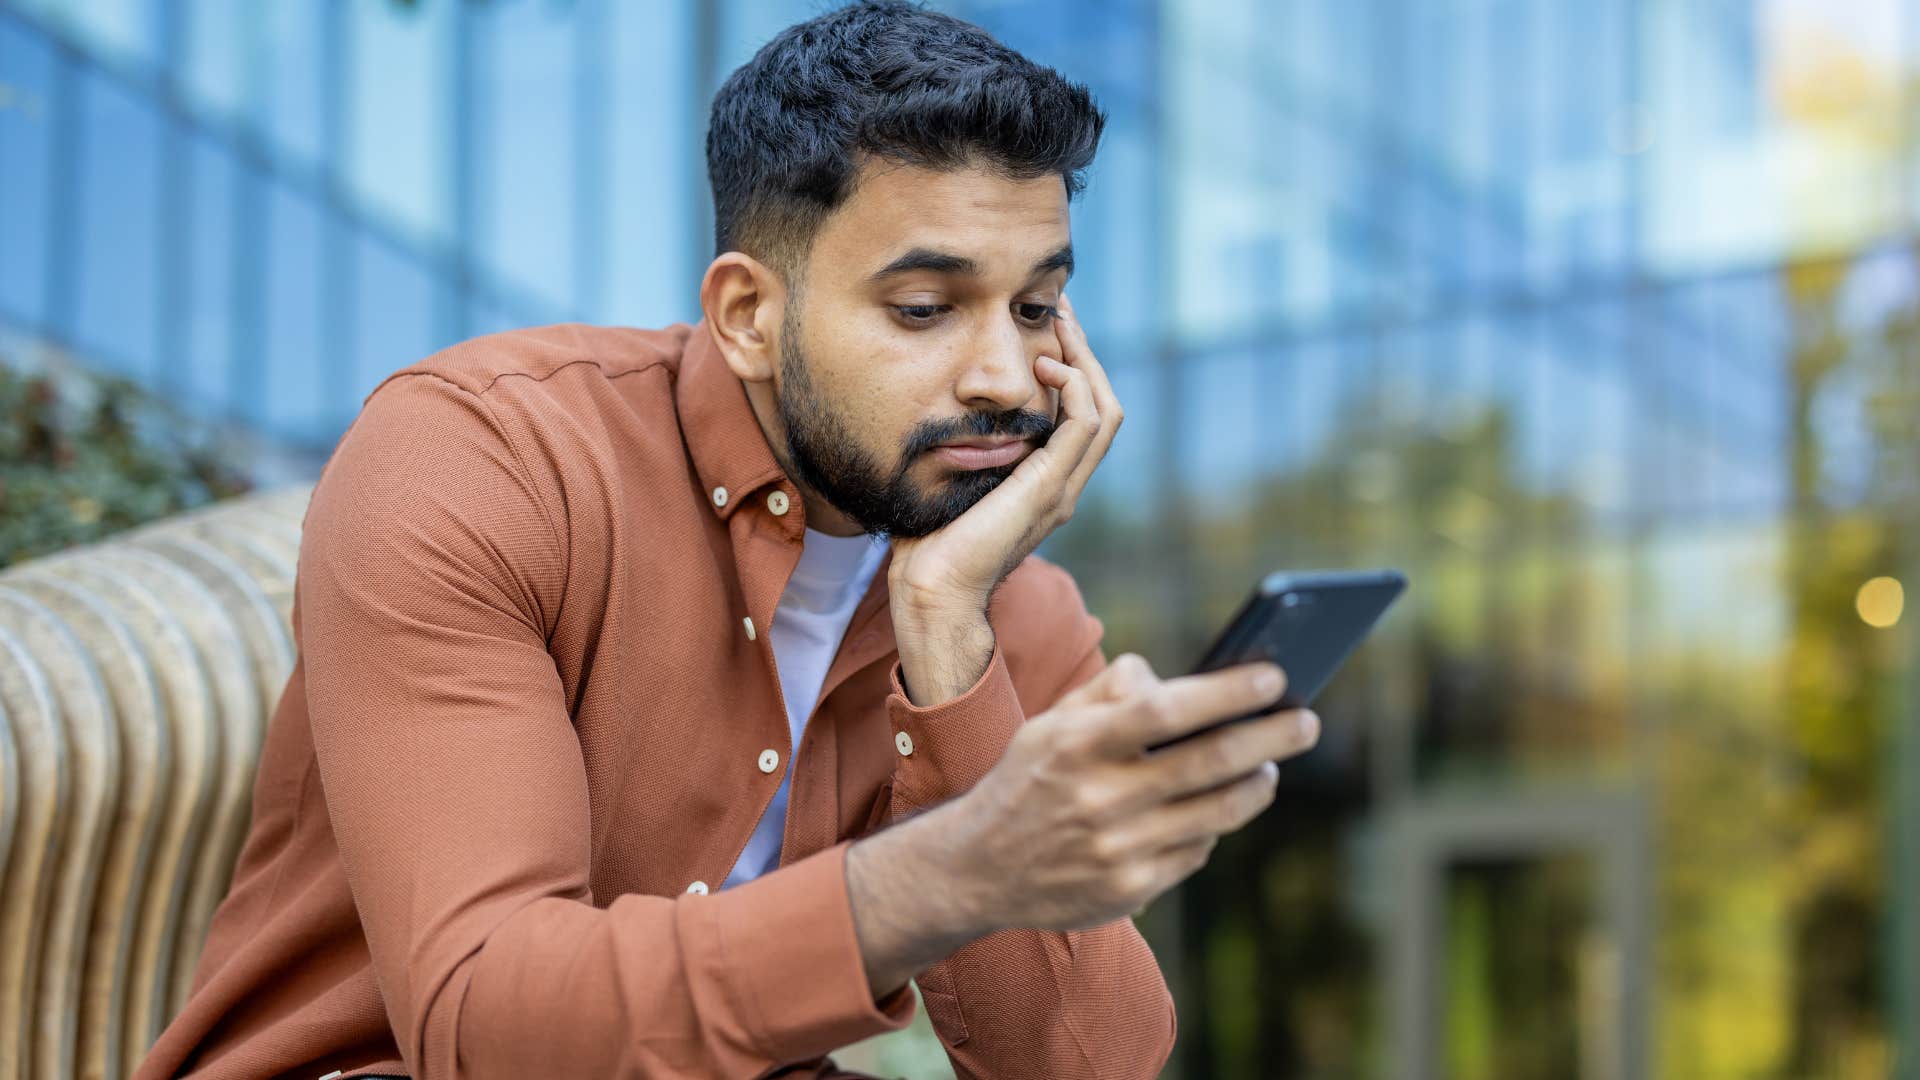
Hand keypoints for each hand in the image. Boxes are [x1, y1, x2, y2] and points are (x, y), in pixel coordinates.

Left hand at [887, 293, 1121, 702]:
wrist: (932, 590)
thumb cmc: (926, 545)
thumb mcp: (948, 482)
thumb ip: (960, 451)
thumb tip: (941, 413)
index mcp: (1043, 485)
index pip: (1078, 417)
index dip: (1069, 370)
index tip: (1044, 328)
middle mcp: (1062, 486)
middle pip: (1101, 407)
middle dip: (1084, 355)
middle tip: (1061, 310)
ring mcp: (1061, 489)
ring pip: (1104, 411)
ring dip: (1085, 362)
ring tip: (1060, 325)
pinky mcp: (1049, 489)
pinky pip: (1085, 424)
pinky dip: (1074, 387)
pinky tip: (1047, 364)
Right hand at [939, 655, 1318, 931]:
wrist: (978, 867)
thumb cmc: (1032, 777)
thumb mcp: (1053, 722)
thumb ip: (1113, 690)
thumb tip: (1181, 680)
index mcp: (1078, 744)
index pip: (1167, 710)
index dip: (1227, 692)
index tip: (1274, 676)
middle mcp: (1098, 798)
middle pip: (1209, 763)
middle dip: (1270, 737)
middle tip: (1306, 721)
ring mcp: (1116, 849)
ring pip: (1216, 813)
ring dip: (1256, 784)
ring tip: (1270, 765)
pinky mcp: (1129, 890)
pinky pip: (1196, 851)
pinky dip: (1214, 826)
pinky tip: (1216, 808)